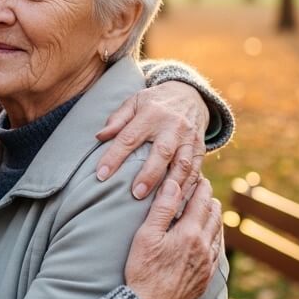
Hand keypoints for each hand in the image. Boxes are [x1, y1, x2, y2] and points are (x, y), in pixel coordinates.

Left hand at [94, 82, 208, 202]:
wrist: (190, 95)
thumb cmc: (154, 102)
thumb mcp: (134, 102)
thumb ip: (117, 119)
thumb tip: (99, 137)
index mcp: (151, 114)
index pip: (129, 137)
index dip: (114, 156)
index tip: (100, 175)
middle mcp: (172, 125)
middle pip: (161, 152)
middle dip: (149, 174)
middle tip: (135, 194)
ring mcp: (189, 138)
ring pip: (183, 164)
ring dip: (172, 185)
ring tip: (160, 204)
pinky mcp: (200, 149)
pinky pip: (196, 170)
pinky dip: (188, 187)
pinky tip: (179, 202)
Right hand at [124, 177, 222, 298]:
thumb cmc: (143, 271)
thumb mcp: (146, 236)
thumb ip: (161, 208)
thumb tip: (173, 183)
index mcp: (189, 233)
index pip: (200, 201)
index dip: (201, 186)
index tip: (200, 176)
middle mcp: (203, 246)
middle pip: (213, 214)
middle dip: (209, 198)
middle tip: (204, 187)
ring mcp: (207, 263)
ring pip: (218, 231)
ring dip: (215, 216)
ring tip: (210, 206)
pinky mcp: (205, 277)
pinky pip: (217, 250)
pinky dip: (217, 235)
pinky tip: (212, 235)